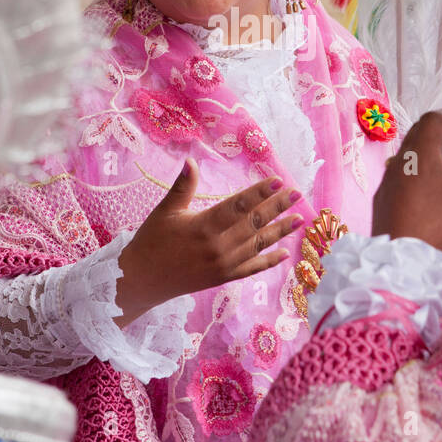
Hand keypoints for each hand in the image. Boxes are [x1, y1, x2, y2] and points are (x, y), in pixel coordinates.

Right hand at [115, 159, 299, 324]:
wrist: (141, 280)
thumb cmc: (151, 241)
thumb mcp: (165, 211)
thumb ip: (182, 187)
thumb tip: (191, 160)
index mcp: (205, 225)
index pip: (239, 205)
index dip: (260, 192)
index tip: (279, 181)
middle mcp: (219, 246)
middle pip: (255, 223)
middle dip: (278, 207)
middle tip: (298, 194)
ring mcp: (223, 264)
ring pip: (258, 245)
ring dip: (281, 231)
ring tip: (300, 219)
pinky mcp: (223, 278)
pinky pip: (251, 268)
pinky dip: (269, 261)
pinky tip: (285, 253)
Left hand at [371, 109, 441, 253]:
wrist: (398, 260)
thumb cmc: (434, 231)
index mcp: (421, 158)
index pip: (433, 120)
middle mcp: (401, 162)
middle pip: (421, 132)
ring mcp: (388, 177)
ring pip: (411, 151)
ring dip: (434, 151)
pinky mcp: (383, 194)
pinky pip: (402, 168)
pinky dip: (419, 166)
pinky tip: (434, 187)